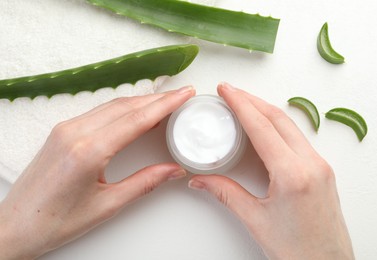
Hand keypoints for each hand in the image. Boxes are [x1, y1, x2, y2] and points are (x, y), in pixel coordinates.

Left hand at [0, 86, 194, 258]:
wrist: (15, 226)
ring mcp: (66, 129)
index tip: (184, 94)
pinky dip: (122, 109)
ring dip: (140, 101)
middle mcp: (75, 133)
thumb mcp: (107, 205)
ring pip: (112, 106)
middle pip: (126, 106)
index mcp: (88, 151)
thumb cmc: (55, 221)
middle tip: (180, 95)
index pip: (137, 119)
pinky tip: (135, 112)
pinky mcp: (62, 131)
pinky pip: (99, 112)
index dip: (165, 104)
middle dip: (157, 98)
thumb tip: (173, 170)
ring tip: (164, 102)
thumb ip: (144, 183)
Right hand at [189, 83, 353, 258]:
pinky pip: (297, 138)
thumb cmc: (297, 250)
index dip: (241, 104)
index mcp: (293, 174)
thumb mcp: (255, 219)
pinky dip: (278, 126)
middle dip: (252, 100)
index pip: (261, 127)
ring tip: (244, 104)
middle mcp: (311, 164)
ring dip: (265, 111)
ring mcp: (320, 165)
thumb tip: (202, 180)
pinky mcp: (322, 171)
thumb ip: (226, 193)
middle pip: (278, 118)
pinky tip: (265, 126)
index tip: (226, 90)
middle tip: (231, 91)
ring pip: (290, 126)